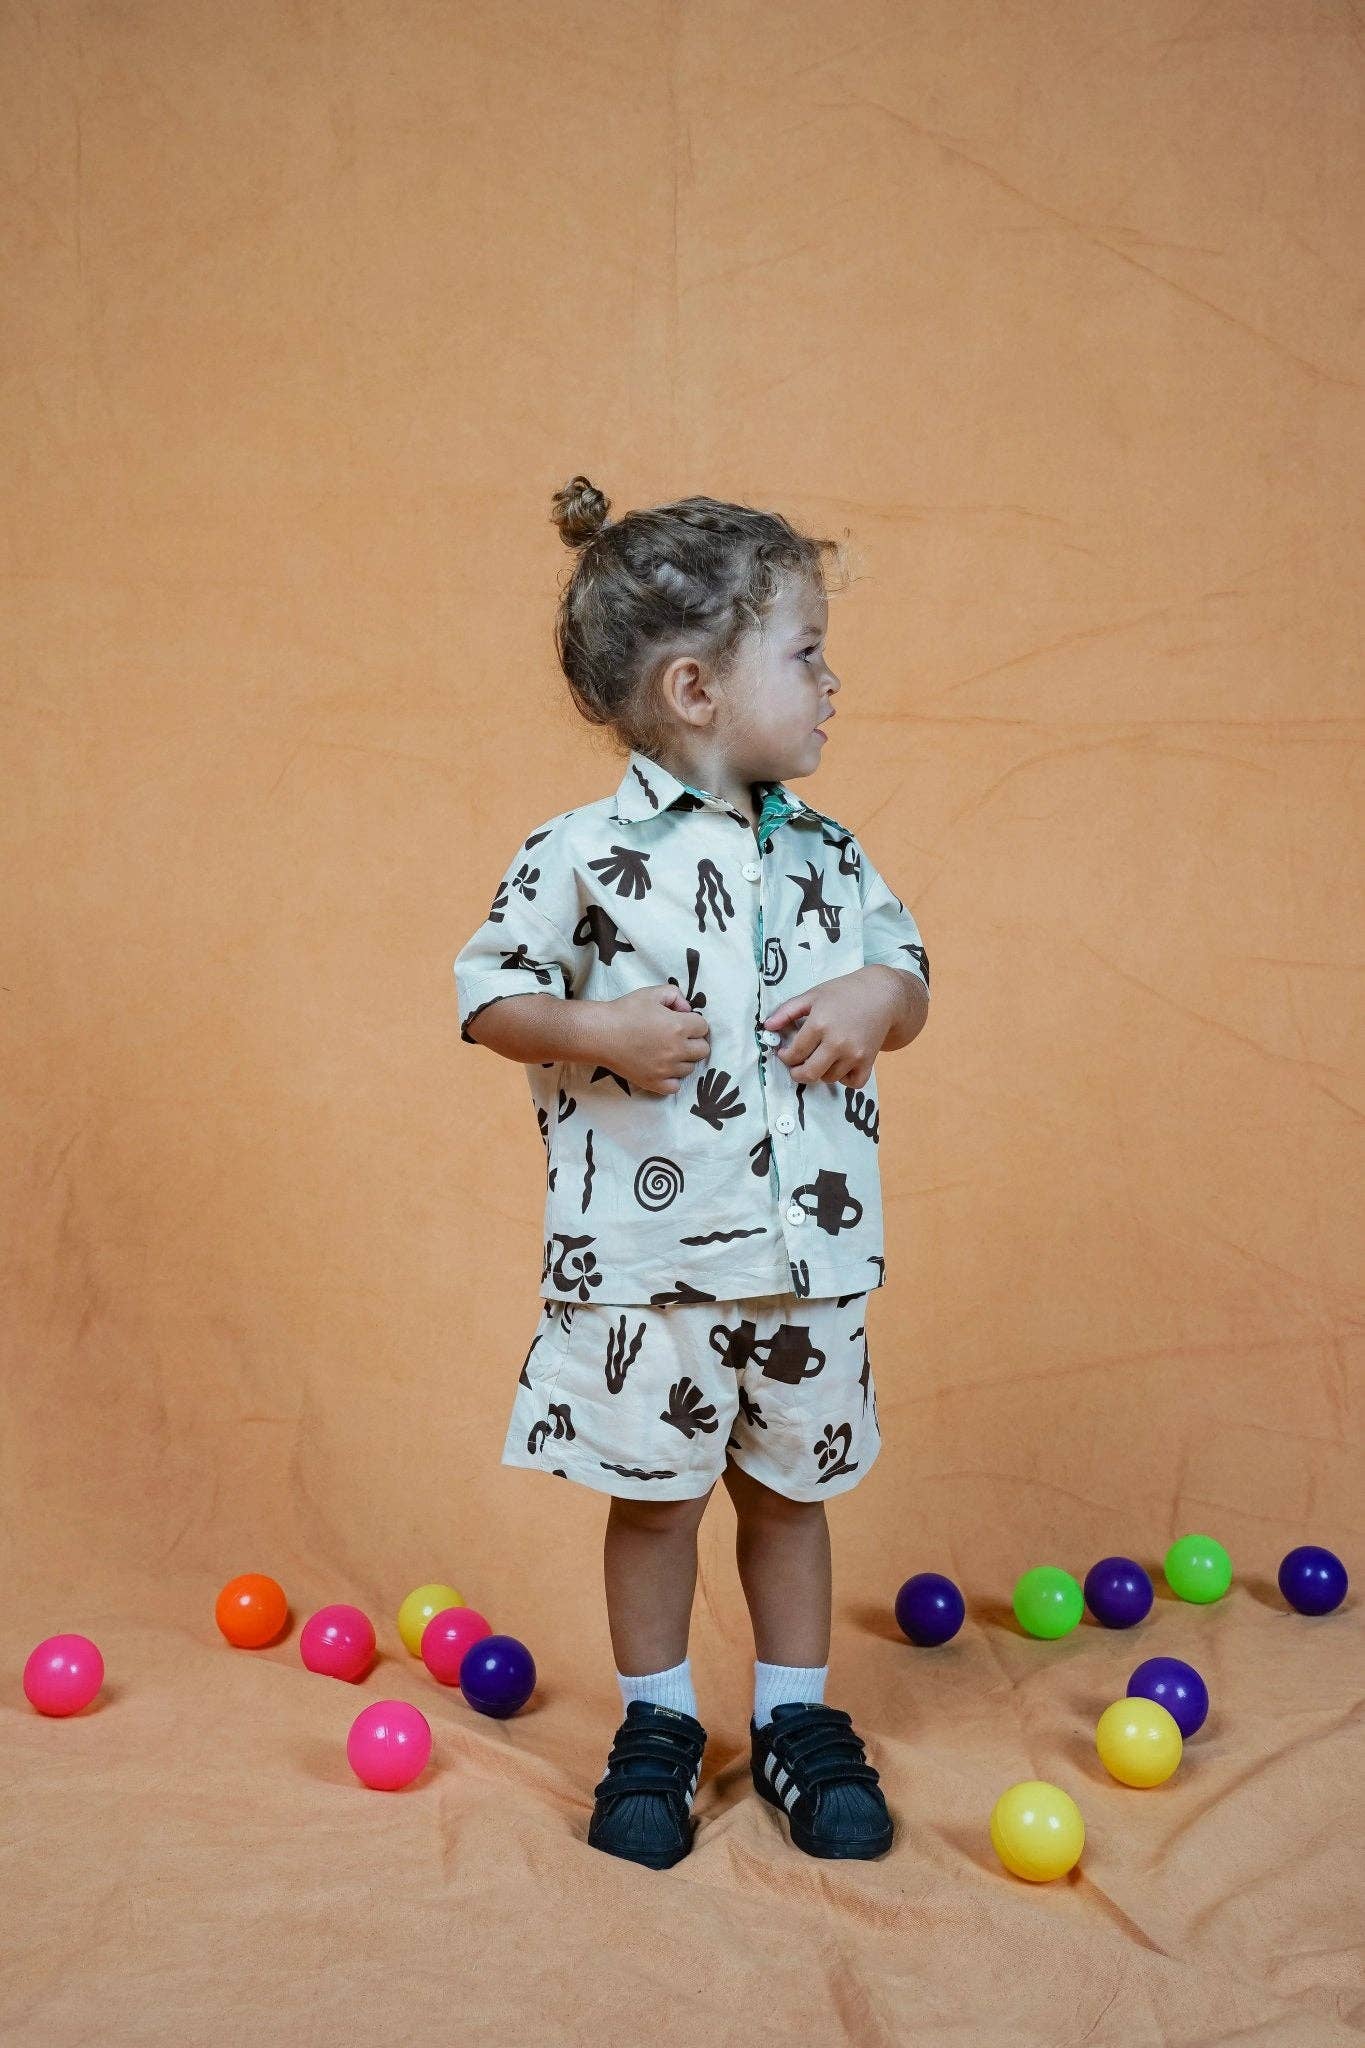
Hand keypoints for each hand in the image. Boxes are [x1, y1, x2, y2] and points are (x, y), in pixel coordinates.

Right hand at [599, 983, 710, 1096]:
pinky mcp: (654, 1082)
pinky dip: (673, 1079)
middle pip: (703, 1050)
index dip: (694, 1023)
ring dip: (683, 1060)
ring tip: (667, 1052)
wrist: (600, 1034)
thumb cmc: (625, 1011)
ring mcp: (666, 1069)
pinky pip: (676, 1087)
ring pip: (690, 1068)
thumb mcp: (651, 993)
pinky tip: (663, 1069)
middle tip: (678, 1038)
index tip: (682, 1022)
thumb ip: (675, 995)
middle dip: (694, 1042)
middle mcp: (676, 1049)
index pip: (703, 1027)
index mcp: (679, 1026)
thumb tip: (686, 1009)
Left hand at [762, 968, 900, 1086]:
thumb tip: (767, 1027)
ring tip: (820, 1058)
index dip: (785, 1056)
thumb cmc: (844, 992)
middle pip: (809, 1073)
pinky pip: (853, 1083)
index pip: (794, 1053)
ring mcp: (854, 1054)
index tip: (786, 1053)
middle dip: (797, 1073)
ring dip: (821, 1073)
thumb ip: (787, 1011)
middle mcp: (836, 1042)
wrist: (882, 995)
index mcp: (819, 1024)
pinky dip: (845, 1079)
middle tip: (796, 1067)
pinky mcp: (868, 1061)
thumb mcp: (813, 996)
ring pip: (829, 1078)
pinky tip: (840, 1066)